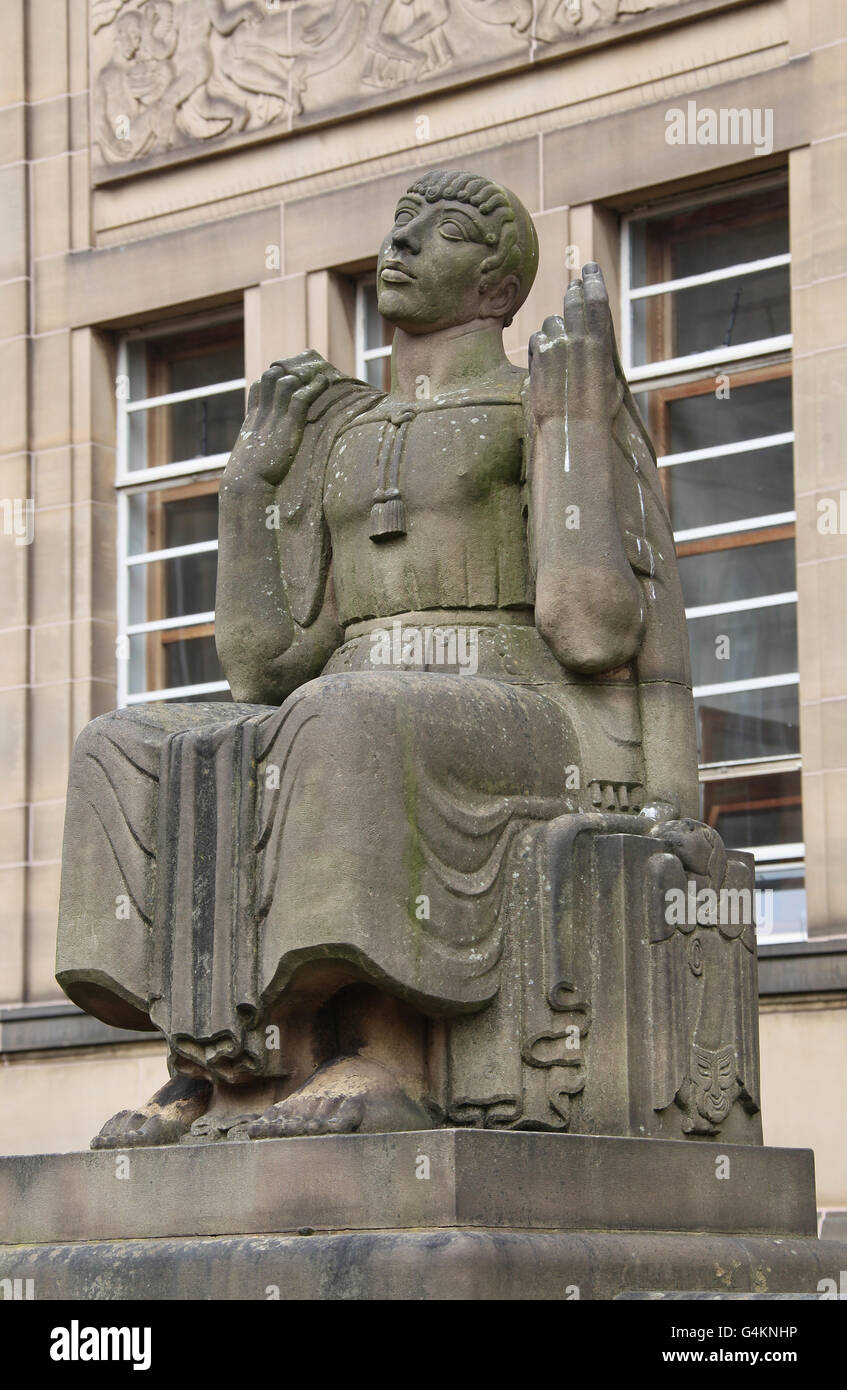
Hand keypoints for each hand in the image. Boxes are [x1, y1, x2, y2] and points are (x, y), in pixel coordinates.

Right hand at [227, 351, 337, 489]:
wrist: (246, 483)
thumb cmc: (248, 477)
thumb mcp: (250, 456)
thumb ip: (257, 447)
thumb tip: (262, 456)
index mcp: (252, 419)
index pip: (259, 386)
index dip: (272, 380)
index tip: (287, 381)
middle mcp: (262, 413)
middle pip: (270, 377)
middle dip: (286, 373)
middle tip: (304, 376)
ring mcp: (274, 418)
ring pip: (285, 382)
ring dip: (300, 378)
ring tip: (316, 377)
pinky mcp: (287, 426)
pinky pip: (300, 398)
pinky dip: (314, 387)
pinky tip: (324, 382)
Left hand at [528, 263, 622, 426]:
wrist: (571, 431)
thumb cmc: (598, 413)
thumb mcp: (612, 382)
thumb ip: (603, 358)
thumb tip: (600, 351)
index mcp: (600, 343)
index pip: (596, 300)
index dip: (593, 280)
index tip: (590, 268)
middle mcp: (576, 340)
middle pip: (572, 302)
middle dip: (573, 291)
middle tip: (574, 284)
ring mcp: (554, 347)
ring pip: (551, 323)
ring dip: (555, 328)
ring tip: (560, 345)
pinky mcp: (537, 358)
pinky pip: (537, 341)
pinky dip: (542, 347)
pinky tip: (546, 361)